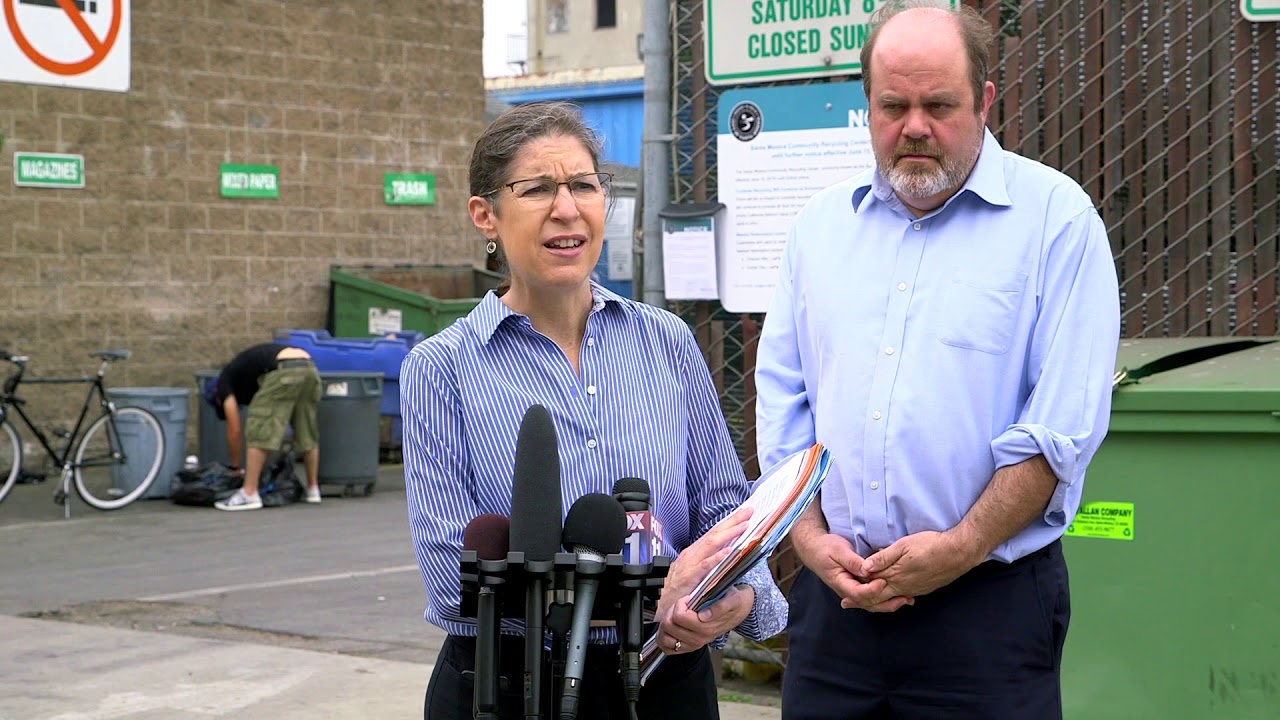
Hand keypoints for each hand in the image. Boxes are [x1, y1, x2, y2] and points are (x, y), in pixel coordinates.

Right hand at [654, 506, 754, 652]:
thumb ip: (705, 562)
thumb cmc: (675, 589)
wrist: (658, 605)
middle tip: (749, 511)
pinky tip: (729, 552)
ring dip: (728, 534)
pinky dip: (717, 557)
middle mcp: (692, 554)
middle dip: (732, 521)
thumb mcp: (691, 571)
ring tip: (744, 526)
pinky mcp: (689, 577)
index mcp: (693, 552)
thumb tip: (725, 554)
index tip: (744, 513)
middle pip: (714, 533)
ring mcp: (690, 564)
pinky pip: (705, 566)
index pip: (713, 532)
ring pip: (711, 544)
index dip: (729, 522)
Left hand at [657, 584, 753, 654]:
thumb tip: (704, 616)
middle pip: (669, 625)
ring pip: (665, 637)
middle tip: (682, 606)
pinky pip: (667, 649)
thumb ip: (721, 607)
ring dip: (667, 623)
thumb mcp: (732, 598)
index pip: (679, 617)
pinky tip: (672, 627)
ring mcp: (693, 645)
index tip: (689, 599)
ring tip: (676, 616)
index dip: (681, 603)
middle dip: (672, 611)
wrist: (740, 610)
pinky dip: (664, 637)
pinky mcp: (688, 648)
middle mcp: (699, 639)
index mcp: (707, 627)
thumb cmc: (734, 601)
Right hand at [789, 529, 907, 610]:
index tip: (884, 581)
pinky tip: (899, 596)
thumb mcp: (839, 550)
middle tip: (905, 598)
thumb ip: (853, 561)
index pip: (858, 593)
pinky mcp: (858, 587)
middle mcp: (847, 590)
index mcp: (841, 582)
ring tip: (907, 600)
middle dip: (887, 602)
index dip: (872, 590)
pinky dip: (886, 598)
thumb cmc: (826, 548)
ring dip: (889, 603)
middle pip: (868, 603)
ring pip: (872, 603)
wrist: (815, 549)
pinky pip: (872, 597)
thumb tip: (867, 569)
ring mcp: (853, 590)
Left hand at [842, 530, 980, 609]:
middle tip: (847, 603)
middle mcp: (903, 587)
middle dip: (861, 600)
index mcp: (895, 576)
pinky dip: (892, 598)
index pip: (871, 585)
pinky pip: (903, 596)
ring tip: (864, 601)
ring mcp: (914, 589)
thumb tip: (864, 568)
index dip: (856, 589)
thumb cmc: (931, 545)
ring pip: (891, 599)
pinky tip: (890, 596)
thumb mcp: (904, 545)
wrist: (959, 553)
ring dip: (876, 600)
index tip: (843, 593)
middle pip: (878, 597)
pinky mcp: (923, 589)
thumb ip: (883, 557)